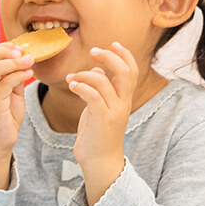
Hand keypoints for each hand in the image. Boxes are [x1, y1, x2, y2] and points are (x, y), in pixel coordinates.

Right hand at [0, 42, 34, 188]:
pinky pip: (4, 83)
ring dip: (15, 62)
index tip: (19, 48)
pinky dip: (18, 75)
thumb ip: (14, 78)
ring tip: (30, 62)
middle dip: (4, 50)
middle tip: (23, 52)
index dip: (2, 48)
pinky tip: (29, 74)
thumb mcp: (10, 94)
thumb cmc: (4, 119)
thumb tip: (24, 62)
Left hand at [66, 42, 137, 205]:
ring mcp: (114, 111)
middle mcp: (123, 103)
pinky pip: (93, 96)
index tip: (113, 43)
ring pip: (104, 81)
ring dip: (85, 74)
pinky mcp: (101, 119)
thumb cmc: (98, 135)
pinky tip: (71, 84)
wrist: (100, 162)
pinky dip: (81, 86)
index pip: (133, 70)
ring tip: (71, 78)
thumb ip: (102, 89)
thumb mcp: (102, 108)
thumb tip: (96, 69)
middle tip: (93, 50)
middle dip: (109, 57)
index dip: (125, 55)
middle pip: (124, 72)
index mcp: (125, 99)